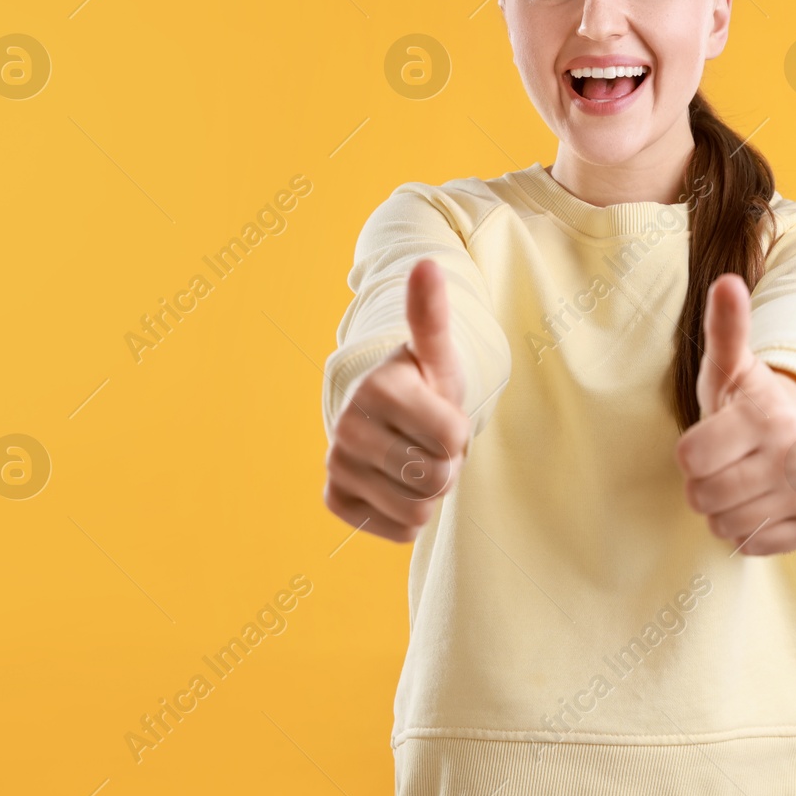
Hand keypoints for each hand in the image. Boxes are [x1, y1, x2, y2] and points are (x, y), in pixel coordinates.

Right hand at [324, 258, 472, 542]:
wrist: (385, 414)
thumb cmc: (422, 381)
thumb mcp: (435, 352)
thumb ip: (432, 314)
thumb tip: (428, 265)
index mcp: (378, 388)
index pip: (454, 438)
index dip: (460, 432)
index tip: (441, 414)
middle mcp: (347, 426)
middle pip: (436, 478)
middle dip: (446, 464)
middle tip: (429, 441)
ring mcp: (337, 464)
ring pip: (419, 511)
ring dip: (430, 492)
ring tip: (415, 460)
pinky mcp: (335, 499)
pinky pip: (399, 530)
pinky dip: (408, 514)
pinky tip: (396, 483)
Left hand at [675, 272, 795, 555]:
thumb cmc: (748, 400)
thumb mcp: (729, 365)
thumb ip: (725, 328)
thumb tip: (727, 281)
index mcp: (764, 415)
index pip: (689, 458)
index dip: (690, 451)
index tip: (710, 436)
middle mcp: (793, 455)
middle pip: (703, 496)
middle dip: (703, 482)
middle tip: (724, 461)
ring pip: (725, 524)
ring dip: (723, 508)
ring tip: (741, 479)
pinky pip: (752, 545)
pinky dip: (748, 530)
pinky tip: (761, 501)